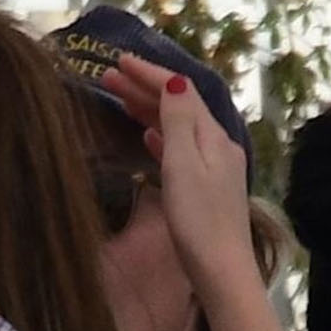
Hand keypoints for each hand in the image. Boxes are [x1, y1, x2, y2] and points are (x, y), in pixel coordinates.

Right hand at [101, 52, 252, 298]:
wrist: (221, 270)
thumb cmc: (198, 222)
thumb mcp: (184, 166)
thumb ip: (179, 123)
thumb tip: (175, 82)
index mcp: (212, 137)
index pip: (180, 91)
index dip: (150, 74)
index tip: (118, 61)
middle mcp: (217, 145)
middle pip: (180, 106)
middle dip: (145, 88)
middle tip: (109, 75)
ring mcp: (213, 167)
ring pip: (178, 126)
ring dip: (149, 110)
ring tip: (120, 99)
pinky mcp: (205, 187)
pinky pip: (180, 148)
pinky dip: (161, 135)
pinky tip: (148, 137)